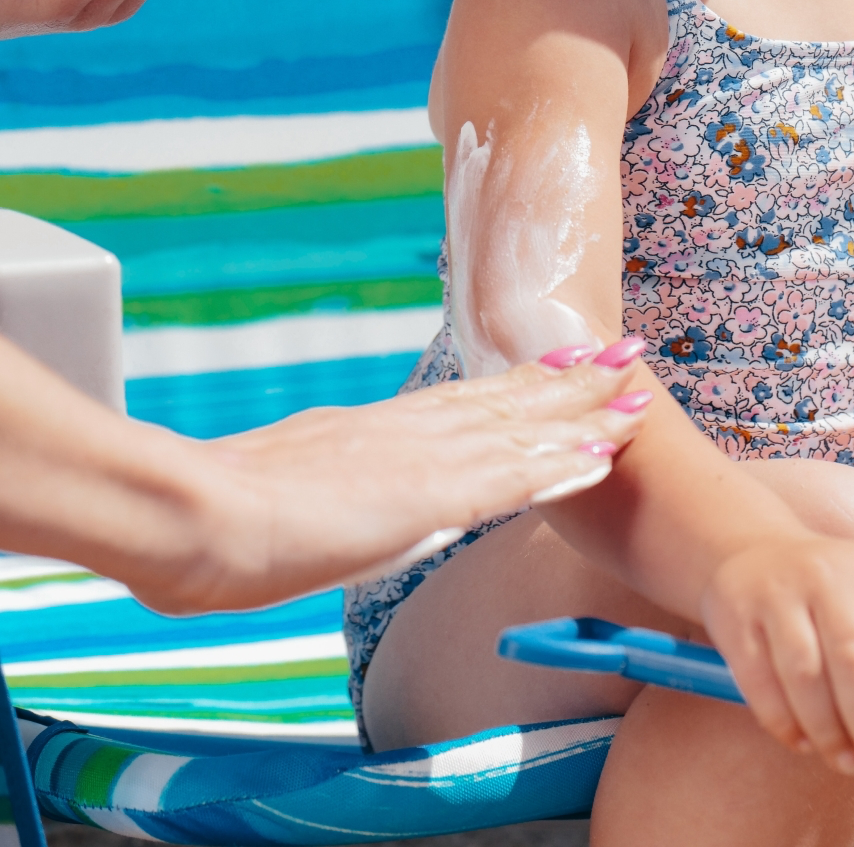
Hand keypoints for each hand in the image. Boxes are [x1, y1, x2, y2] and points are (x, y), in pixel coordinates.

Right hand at [136, 351, 652, 614]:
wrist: (196, 516)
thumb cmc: (222, 514)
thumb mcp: (291, 484)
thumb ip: (334, 480)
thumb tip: (355, 488)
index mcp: (377, 430)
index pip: (469, 400)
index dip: (524, 384)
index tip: (569, 364)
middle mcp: (410, 432)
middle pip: (508, 401)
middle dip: (574, 383)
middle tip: (629, 355)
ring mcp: (421, 460)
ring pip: (522, 431)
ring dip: (585, 415)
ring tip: (637, 393)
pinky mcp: (425, 497)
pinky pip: (509, 481)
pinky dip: (558, 468)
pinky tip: (600, 458)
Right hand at [701, 532, 853, 773]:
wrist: (751, 549)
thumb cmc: (829, 596)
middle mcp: (825, 573)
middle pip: (851, 657)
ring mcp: (776, 592)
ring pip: (804, 675)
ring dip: (829, 731)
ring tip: (844, 758)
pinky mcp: (736, 616)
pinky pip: (761, 683)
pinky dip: (785, 724)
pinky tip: (803, 740)